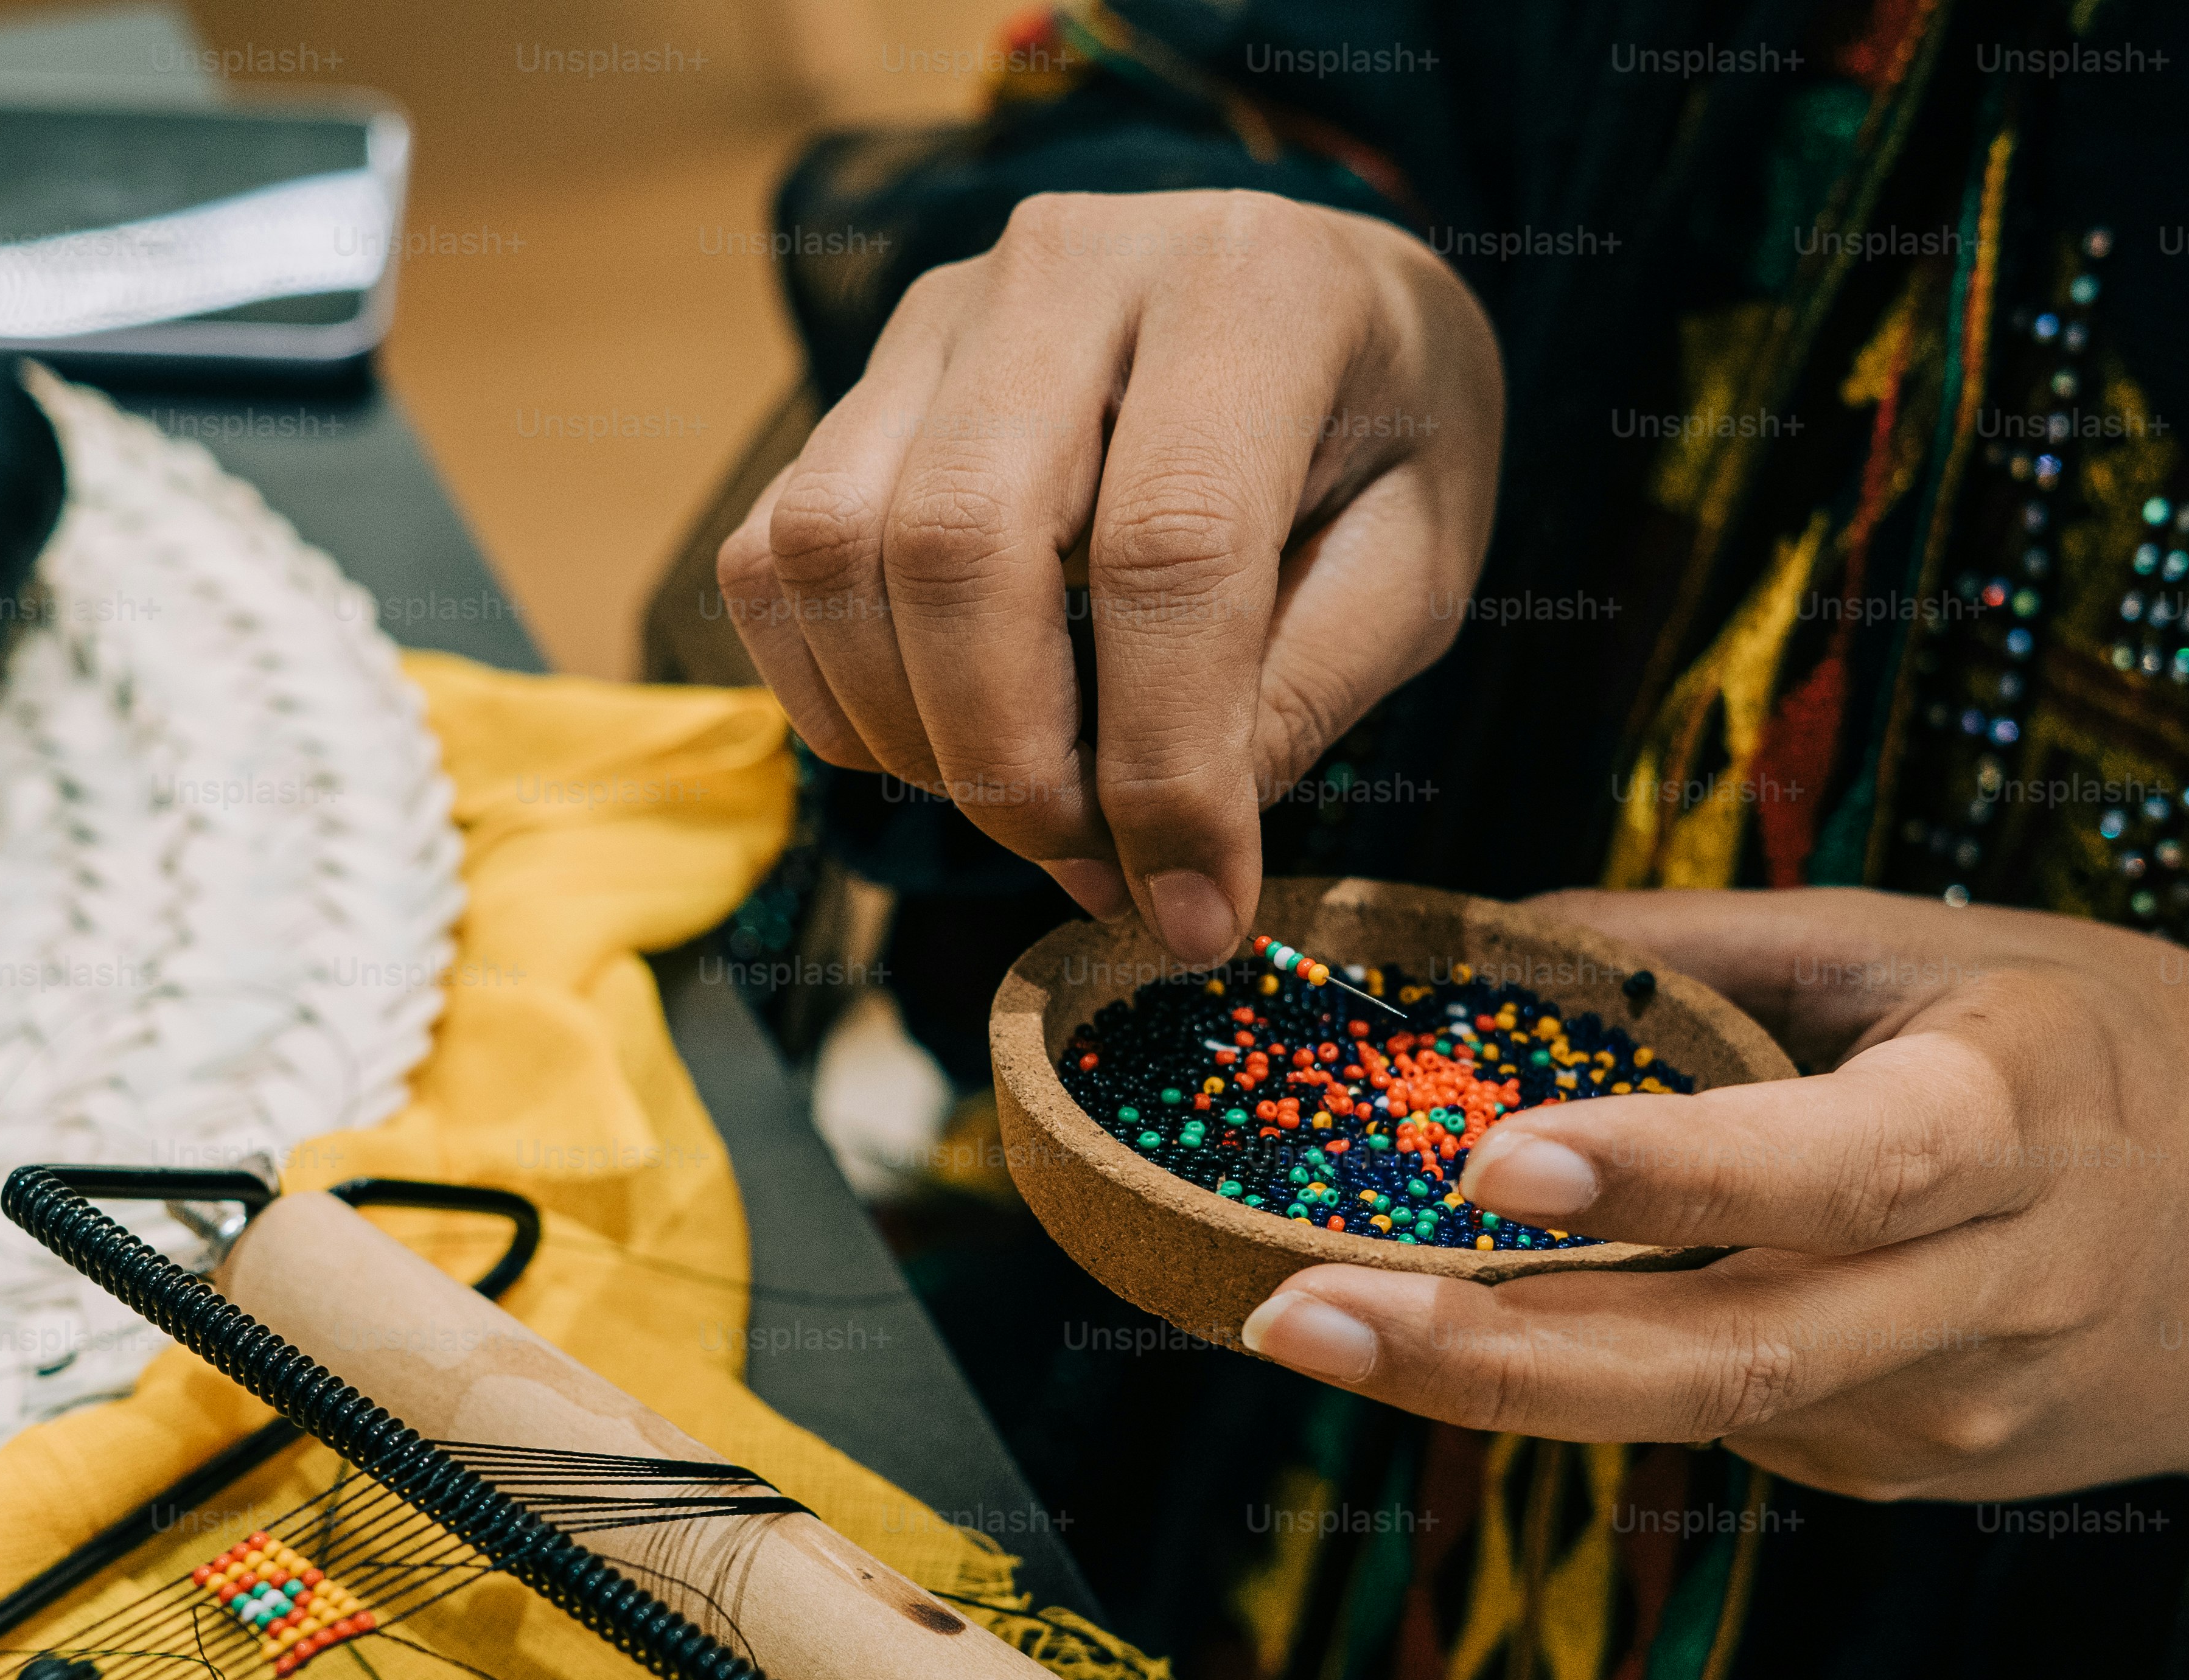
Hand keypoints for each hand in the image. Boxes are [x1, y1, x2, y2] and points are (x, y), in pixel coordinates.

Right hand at [717, 189, 1503, 963]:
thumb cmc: (1376, 436)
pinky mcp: (861, 380)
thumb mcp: (1416, 563)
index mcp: (1251, 288)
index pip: (1170, 548)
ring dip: (908, 735)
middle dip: (1009, 763)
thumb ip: (1303, 695)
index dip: (1168, 765)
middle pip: (960, 543)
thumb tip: (1173, 863)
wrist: (1310, 294)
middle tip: (1091, 868)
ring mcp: (940, 314)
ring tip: (1021, 808)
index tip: (1194, 908)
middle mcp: (1071, 263)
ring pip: (833, 548)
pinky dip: (829, 691)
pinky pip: (772, 556)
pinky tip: (935, 744)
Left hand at [1234, 889, 2188, 1517]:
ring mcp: (1935, 1412)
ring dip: (1493, 1382)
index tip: (1490, 1161)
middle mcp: (1978, 1297)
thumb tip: (1507, 917)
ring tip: (1305, 1326)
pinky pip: (1721, 1421)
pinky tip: (1462, 1336)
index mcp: (2015, 1125)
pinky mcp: (1898, 1470)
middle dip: (1491, 1352)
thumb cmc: (2138, 1062)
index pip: (1833, 1168)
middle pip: (1722, 1356)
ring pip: (1694, 1413)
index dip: (1665, 1172)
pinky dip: (1585, 1381)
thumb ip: (1728, 947)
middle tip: (1297, 1314)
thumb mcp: (1961, 948)